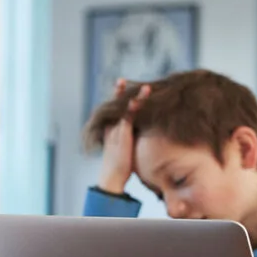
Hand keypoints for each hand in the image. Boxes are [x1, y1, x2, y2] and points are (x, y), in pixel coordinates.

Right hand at [98, 79, 149, 193]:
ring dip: (134, 96)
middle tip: (122, 80)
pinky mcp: (122, 134)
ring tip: (145, 87)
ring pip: (124, 109)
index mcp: (111, 130)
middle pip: (115, 105)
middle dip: (118, 92)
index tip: (123, 89)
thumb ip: (128, 140)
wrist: (112, 177)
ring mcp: (116, 130)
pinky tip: (137, 100)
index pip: (114, 110)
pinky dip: (132, 108)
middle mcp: (112, 127)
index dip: (118, 99)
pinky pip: (127, 117)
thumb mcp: (123, 149)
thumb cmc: (120, 166)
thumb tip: (138, 137)